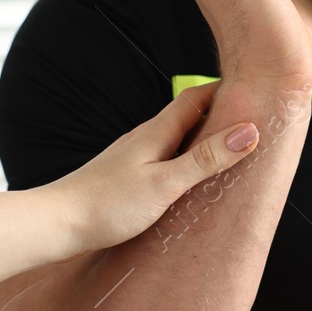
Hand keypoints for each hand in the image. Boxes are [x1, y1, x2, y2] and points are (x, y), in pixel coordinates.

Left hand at [40, 82, 258, 255]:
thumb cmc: (107, 205)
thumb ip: (205, 160)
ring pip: (175, 138)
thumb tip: (248, 132)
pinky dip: (183, 160)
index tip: (255, 87)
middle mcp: (144, 138)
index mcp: (156, 132)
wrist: (56, 224)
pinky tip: (187, 178)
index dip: (226, 89)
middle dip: (219, 114)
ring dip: (202, 139)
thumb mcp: (165, 184)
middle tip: (251, 117)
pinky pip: (163, 158)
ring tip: (228, 148)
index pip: (197, 97)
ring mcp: (133, 156)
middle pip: (188, 116)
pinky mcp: (125, 176)